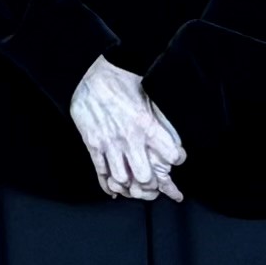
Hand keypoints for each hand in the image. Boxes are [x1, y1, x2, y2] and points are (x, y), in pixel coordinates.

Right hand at [68, 53, 186, 202]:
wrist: (88, 75)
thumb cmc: (120, 81)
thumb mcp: (148, 96)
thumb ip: (160, 119)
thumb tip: (172, 135)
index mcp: (145, 124)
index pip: (171, 154)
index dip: (177, 158)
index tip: (176, 158)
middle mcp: (128, 138)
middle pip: (144, 177)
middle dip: (152, 183)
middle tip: (155, 182)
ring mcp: (108, 143)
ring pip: (122, 179)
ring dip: (130, 185)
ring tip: (135, 185)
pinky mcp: (93, 145)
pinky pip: (101, 173)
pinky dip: (109, 185)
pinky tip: (116, 189)